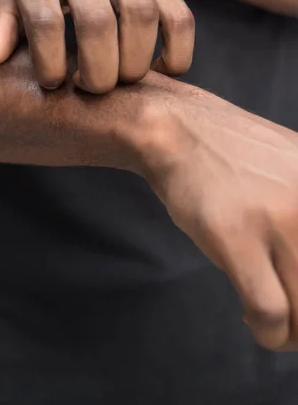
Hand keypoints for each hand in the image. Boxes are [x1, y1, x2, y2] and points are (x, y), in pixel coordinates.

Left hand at [0, 0, 193, 92]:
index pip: (44, 20)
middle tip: (94, 88)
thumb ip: (2, 20)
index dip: (51, 63)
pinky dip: (176, 55)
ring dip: (135, 63)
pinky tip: (161, 70)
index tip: (56, 83)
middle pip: (97, 22)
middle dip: (98, 72)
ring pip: (141, 16)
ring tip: (123, 79)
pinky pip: (180, 19)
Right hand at [134, 75, 297, 350]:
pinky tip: (252, 318)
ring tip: (271, 319)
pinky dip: (268, 332)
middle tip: (290, 318)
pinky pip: (270, 310)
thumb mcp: (294, 168)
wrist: (177, 130)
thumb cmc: (229, 152)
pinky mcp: (237, 236)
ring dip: (291, 331)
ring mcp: (278, 219)